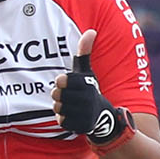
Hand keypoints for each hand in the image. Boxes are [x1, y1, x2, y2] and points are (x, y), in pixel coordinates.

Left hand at [54, 29, 133, 148]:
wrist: (104, 117)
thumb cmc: (90, 90)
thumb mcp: (88, 72)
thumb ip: (85, 52)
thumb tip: (91, 31)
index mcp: (86, 85)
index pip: (60, 81)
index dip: (61, 82)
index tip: (66, 83)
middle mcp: (86, 100)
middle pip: (55, 95)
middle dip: (59, 95)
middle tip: (68, 95)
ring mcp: (84, 115)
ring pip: (57, 108)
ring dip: (61, 107)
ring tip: (71, 105)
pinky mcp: (80, 127)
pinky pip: (61, 121)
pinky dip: (64, 119)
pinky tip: (72, 115)